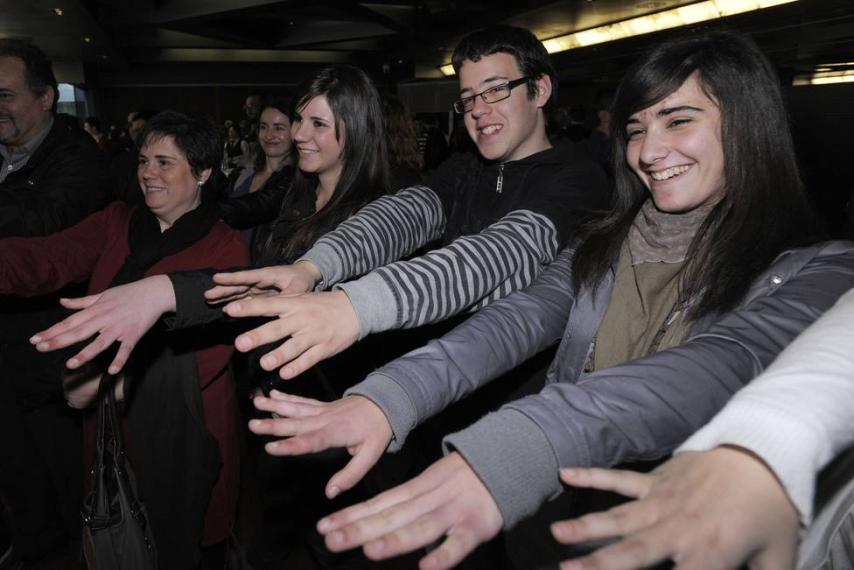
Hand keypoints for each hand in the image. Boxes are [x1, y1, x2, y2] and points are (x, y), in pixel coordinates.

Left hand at [29, 275, 175, 373]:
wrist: (154, 293)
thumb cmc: (127, 294)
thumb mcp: (102, 295)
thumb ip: (81, 302)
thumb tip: (62, 302)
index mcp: (96, 310)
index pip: (69, 322)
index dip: (52, 330)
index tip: (35, 339)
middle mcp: (105, 319)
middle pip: (79, 332)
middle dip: (59, 340)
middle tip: (41, 348)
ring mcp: (119, 328)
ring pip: (100, 343)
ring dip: (86, 354)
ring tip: (71, 364)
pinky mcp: (134, 335)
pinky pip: (126, 349)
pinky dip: (120, 359)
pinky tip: (112, 371)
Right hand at [205, 261, 320, 303]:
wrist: (305, 278)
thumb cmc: (302, 279)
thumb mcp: (298, 287)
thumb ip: (288, 295)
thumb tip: (280, 303)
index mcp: (268, 275)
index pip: (247, 277)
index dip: (232, 278)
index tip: (217, 278)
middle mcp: (260, 281)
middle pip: (239, 285)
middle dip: (223, 289)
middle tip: (207, 294)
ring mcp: (258, 288)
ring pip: (238, 292)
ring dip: (225, 296)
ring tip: (209, 300)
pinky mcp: (259, 295)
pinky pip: (245, 299)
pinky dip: (235, 303)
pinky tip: (224, 308)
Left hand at [223, 290, 359, 378]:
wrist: (356, 309)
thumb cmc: (322, 304)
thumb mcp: (300, 299)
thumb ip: (278, 305)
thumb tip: (248, 307)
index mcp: (293, 304)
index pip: (267, 305)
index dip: (249, 308)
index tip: (230, 310)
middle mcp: (302, 319)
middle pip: (277, 328)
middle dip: (258, 336)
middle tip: (240, 343)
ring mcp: (314, 335)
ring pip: (294, 347)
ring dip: (278, 356)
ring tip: (264, 363)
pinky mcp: (325, 348)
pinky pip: (309, 359)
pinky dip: (297, 367)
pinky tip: (285, 374)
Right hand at [249, 392, 391, 498]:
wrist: (385, 403)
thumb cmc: (377, 431)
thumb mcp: (370, 456)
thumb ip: (350, 475)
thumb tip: (330, 492)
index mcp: (336, 433)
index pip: (310, 441)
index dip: (290, 445)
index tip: (271, 447)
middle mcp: (325, 420)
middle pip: (296, 424)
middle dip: (273, 425)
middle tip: (252, 425)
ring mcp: (322, 411)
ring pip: (296, 409)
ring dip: (275, 406)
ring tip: (256, 403)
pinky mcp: (322, 406)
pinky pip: (302, 401)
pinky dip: (287, 397)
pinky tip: (272, 394)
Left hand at [317, 452, 502, 569]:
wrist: (503, 462)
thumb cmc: (459, 481)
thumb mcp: (426, 484)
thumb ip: (400, 504)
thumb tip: (364, 525)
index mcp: (415, 490)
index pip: (378, 504)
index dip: (351, 515)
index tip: (323, 527)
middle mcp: (428, 500)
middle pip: (391, 516)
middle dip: (360, 528)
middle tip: (331, 539)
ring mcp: (452, 512)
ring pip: (420, 527)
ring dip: (396, 539)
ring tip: (370, 549)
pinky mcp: (476, 526)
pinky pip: (459, 543)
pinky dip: (444, 554)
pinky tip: (428, 566)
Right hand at [552, 448, 799, 569]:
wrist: (766, 454)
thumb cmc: (773, 512)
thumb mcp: (778, 558)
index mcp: (707, 556)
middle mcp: (676, 530)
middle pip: (632, 553)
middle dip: (598, 564)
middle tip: (565, 569)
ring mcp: (661, 502)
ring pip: (618, 518)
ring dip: (586, 526)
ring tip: (556, 532)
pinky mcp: (656, 481)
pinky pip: (620, 479)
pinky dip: (592, 476)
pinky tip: (565, 473)